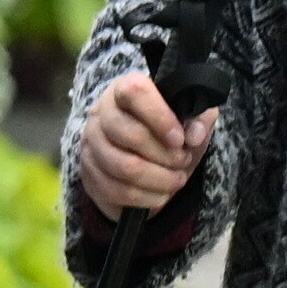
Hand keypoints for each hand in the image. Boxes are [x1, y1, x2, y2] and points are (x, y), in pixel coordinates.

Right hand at [76, 66, 214, 220]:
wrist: (141, 159)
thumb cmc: (167, 132)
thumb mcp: (189, 120)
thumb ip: (198, 120)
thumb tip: (194, 134)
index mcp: (124, 89)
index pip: (134, 92)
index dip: (160, 116)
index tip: (179, 138)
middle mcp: (101, 113)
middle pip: (130, 135)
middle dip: (165, 154)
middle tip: (183, 160)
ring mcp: (91, 145)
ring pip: (125, 167)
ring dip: (159, 179)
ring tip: (177, 179)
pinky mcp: (89, 174)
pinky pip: (117, 191)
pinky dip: (147, 197)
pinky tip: (162, 194)